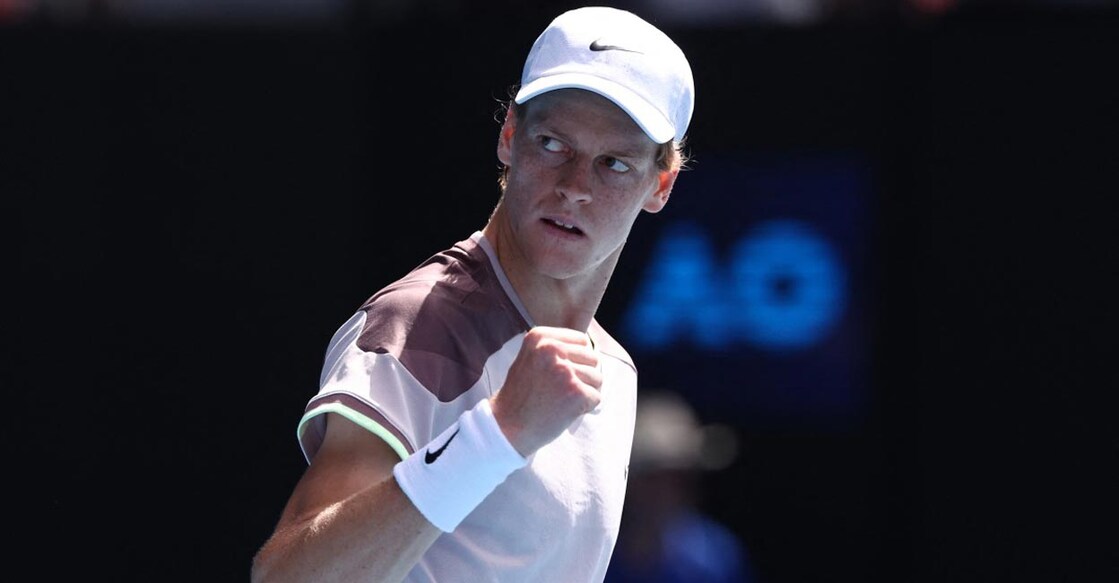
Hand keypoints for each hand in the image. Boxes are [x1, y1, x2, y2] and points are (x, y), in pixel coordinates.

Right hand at [490, 326, 601, 456]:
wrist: (507, 427)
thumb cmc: (521, 396)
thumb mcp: (530, 358)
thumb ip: (555, 349)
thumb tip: (590, 349)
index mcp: (540, 337)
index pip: (581, 340)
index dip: (576, 360)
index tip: (559, 374)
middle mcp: (552, 349)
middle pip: (592, 358)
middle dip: (582, 376)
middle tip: (559, 390)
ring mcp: (565, 371)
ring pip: (597, 378)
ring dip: (584, 392)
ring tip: (561, 400)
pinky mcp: (576, 393)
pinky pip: (596, 397)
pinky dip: (585, 407)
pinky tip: (564, 410)